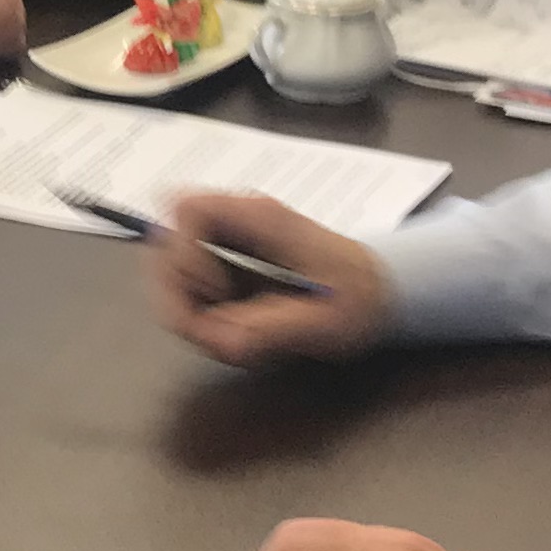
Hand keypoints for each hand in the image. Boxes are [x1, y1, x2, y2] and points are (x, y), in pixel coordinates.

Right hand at [146, 192, 392, 366]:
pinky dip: (200, 316)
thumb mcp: (327, 321)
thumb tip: (223, 340)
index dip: (186, 255)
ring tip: (232, 338)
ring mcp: (229, 244)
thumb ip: (274, 329)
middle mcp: (237, 223)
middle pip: (167, 242)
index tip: (218, 295)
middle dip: (178, 294)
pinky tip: (236, 332)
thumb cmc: (361, 298)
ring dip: (188, 311)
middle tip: (216, 331)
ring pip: (171, 268)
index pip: (189, 210)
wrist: (382, 292)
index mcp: (261, 218)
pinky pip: (189, 287)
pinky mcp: (227, 266)